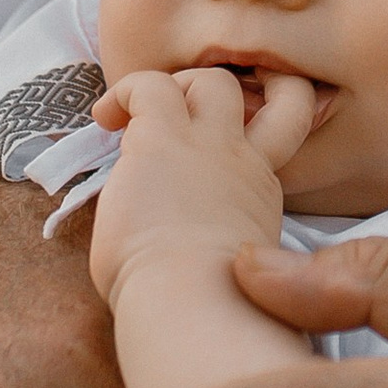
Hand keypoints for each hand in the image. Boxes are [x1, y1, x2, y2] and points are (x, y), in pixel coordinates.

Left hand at [89, 66, 316, 306]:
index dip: (267, 116)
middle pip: (268, 93)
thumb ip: (211, 237)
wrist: (194, 301)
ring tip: (139, 110)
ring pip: (212, 81)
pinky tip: (105, 118)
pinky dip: (124, 93)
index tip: (232, 131)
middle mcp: (245, 161)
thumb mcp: (229, 268)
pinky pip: (147, 87)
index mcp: (261, 192)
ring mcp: (208, 146)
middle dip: (230, 93)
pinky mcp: (162, 140)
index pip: (283, 133)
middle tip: (184, 111)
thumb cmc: (203, 306)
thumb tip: (177, 243)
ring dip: (179, 85)